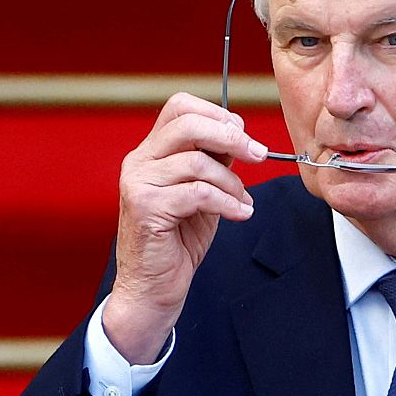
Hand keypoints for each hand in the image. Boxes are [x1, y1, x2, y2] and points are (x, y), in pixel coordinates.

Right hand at [102, 92, 266, 363]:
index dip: (216, 114)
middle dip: (230, 136)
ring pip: (196, 161)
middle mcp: (139, 161)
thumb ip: (212, 162)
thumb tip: (238, 135)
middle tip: (258, 154)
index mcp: (151, 152)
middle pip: (186, 123)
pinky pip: (197, 193)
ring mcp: (138, 183)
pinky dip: (227, 202)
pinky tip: (240, 214)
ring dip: (231, 182)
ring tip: (243, 201)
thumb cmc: (178, 241)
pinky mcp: (145, 207)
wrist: (153, 288)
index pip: (179, 107)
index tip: (243, 134)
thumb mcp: (201, 192)